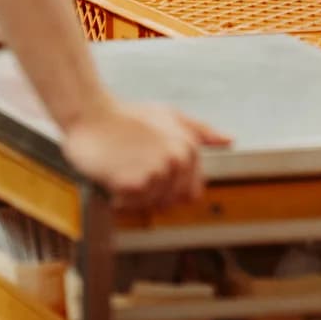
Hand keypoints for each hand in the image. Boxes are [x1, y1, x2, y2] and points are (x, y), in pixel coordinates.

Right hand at [61, 100, 230, 210]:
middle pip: (171, 201)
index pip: (190, 192)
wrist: (91, 114)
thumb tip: (229, 140)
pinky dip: (123, 196)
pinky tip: (115, 174)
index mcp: (190, 148)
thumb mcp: (169, 115)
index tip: (152, 169)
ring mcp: (158, 172)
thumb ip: (201, 131)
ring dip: (136, 194)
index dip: (170, 187)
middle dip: (153, 192)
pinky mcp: (136, 183)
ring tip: (125, 167)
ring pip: (151, 204)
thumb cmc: (127, 116)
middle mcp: (178, 161)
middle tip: (134, 166)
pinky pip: (134, 205)